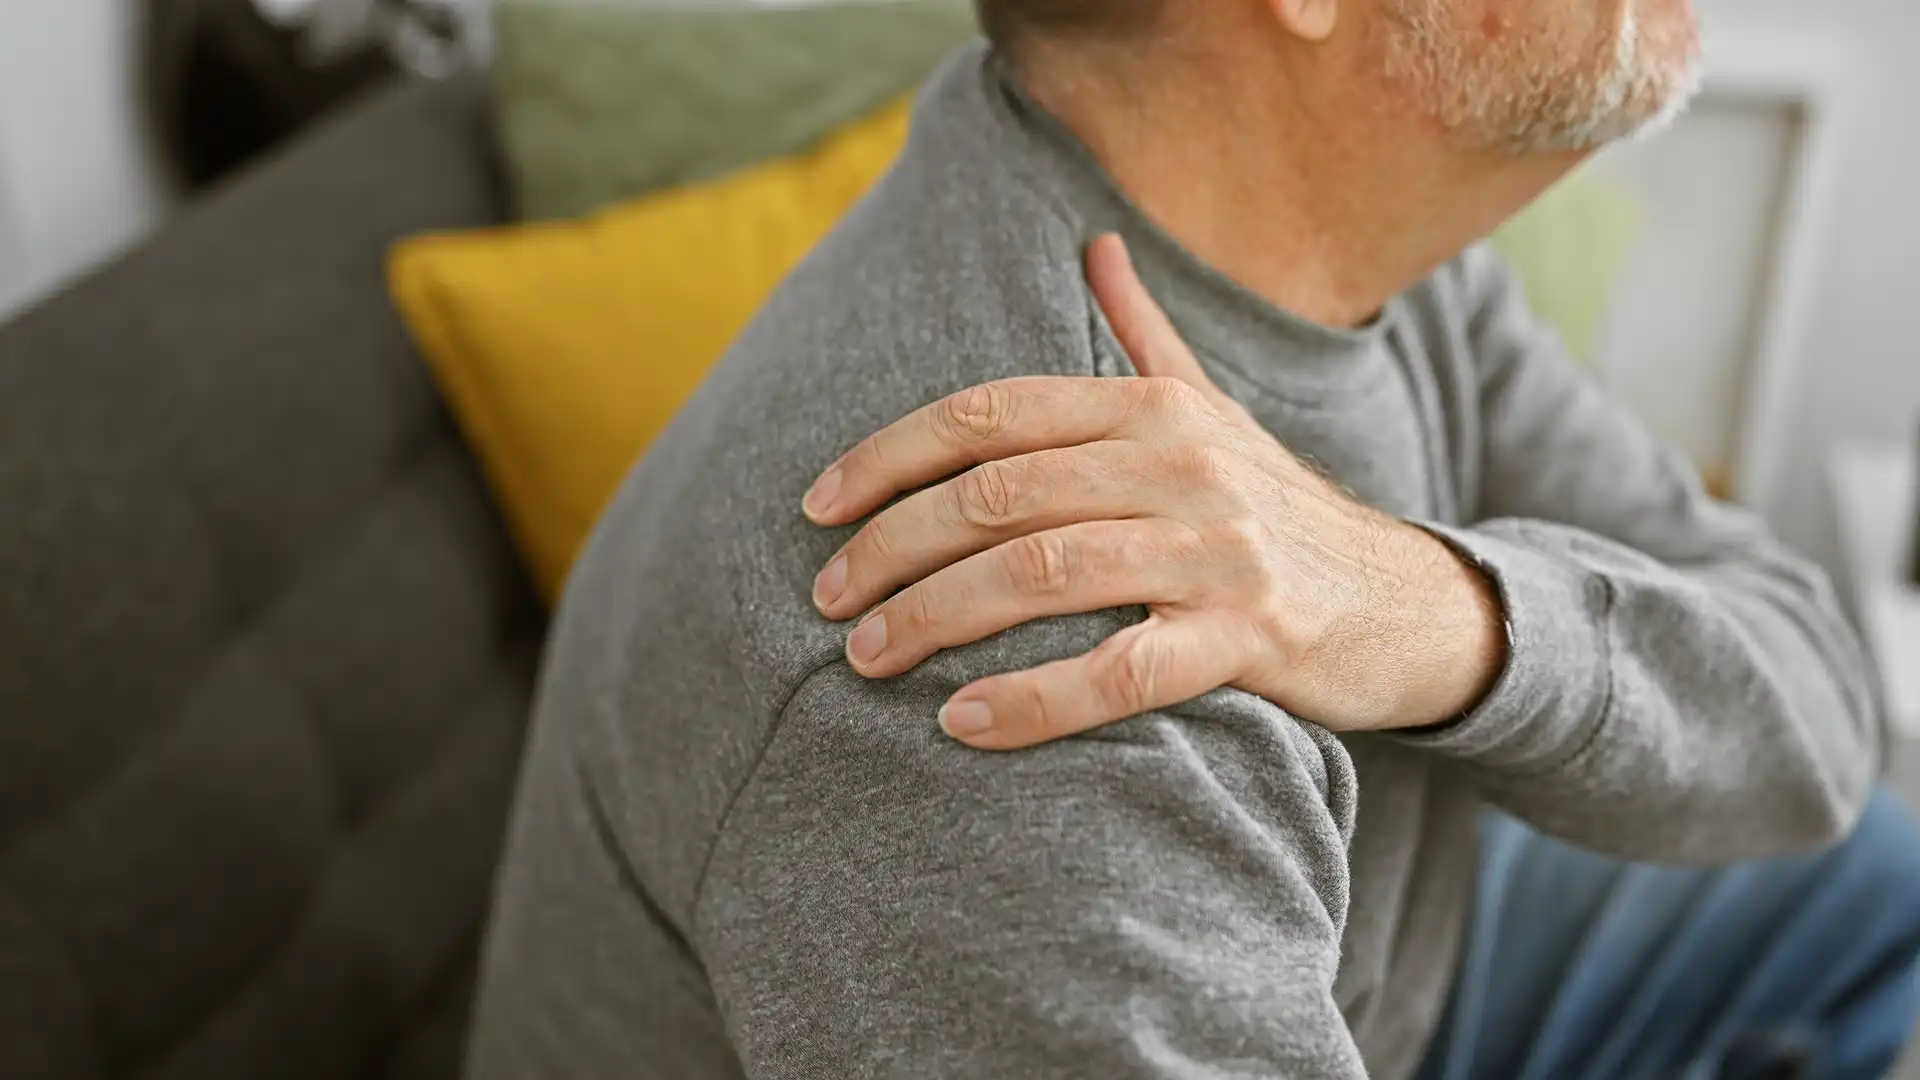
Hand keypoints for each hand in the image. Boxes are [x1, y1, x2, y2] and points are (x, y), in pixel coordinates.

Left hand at [803, 234, 1505, 748]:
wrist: (1399, 599)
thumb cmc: (1272, 507)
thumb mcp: (1210, 408)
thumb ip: (1143, 334)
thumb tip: (1094, 244)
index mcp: (1152, 404)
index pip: (991, 413)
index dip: (890, 455)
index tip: (818, 505)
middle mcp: (1182, 462)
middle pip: (998, 493)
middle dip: (892, 545)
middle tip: (829, 597)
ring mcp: (1217, 551)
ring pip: (1042, 574)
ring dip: (935, 618)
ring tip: (868, 658)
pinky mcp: (1248, 639)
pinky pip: (1119, 672)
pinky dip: (1030, 700)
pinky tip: (960, 723)